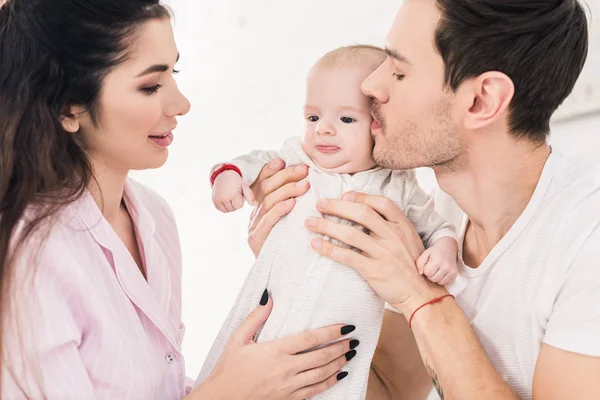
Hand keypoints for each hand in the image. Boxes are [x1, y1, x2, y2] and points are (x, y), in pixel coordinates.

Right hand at [197, 293, 357, 399]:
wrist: (222, 399)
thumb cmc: (228, 368)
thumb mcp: (238, 339)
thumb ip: (255, 317)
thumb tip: (268, 296)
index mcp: (274, 351)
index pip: (310, 339)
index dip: (331, 332)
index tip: (346, 326)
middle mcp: (285, 369)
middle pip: (321, 356)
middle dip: (340, 347)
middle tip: (354, 340)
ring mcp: (288, 386)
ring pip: (321, 374)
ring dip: (339, 363)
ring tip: (351, 354)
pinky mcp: (288, 399)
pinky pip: (315, 391)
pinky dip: (330, 382)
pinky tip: (339, 375)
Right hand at [212, 170, 255, 211]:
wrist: (223, 174)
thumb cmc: (236, 181)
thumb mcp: (244, 186)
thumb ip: (250, 196)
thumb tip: (253, 204)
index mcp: (232, 194)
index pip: (239, 205)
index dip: (241, 200)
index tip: (239, 193)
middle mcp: (224, 197)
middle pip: (233, 209)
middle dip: (236, 203)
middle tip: (234, 194)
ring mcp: (218, 199)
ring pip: (227, 210)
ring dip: (231, 206)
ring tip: (231, 196)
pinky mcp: (214, 200)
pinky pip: (221, 209)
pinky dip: (225, 207)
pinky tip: (226, 200)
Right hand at [247, 159, 309, 256]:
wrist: (278, 277)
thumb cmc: (289, 247)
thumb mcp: (289, 223)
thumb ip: (291, 204)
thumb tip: (307, 181)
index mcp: (260, 208)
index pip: (262, 183)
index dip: (271, 170)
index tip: (283, 160)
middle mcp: (254, 215)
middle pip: (267, 188)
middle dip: (286, 176)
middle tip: (304, 170)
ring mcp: (253, 227)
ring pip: (268, 201)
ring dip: (288, 190)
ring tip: (304, 185)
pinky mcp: (256, 240)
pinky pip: (268, 221)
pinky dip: (280, 210)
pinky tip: (292, 203)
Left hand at [305, 192, 446, 315]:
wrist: (421, 294)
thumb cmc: (412, 266)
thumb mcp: (408, 239)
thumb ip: (391, 226)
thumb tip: (363, 213)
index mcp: (403, 225)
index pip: (381, 203)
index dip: (360, 196)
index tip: (344, 195)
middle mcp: (393, 236)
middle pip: (361, 213)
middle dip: (336, 206)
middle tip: (320, 204)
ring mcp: (383, 253)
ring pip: (349, 233)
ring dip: (326, 226)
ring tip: (310, 222)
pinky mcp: (373, 270)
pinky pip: (347, 256)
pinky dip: (329, 249)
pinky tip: (316, 244)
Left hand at [416, 237, 458, 285]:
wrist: (448, 247)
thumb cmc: (435, 251)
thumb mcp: (425, 254)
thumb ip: (420, 263)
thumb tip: (420, 273)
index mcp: (438, 260)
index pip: (427, 273)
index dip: (425, 270)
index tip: (428, 265)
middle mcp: (446, 266)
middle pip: (433, 279)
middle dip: (430, 275)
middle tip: (432, 268)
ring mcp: (452, 271)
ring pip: (440, 283)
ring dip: (436, 278)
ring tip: (436, 270)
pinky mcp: (455, 274)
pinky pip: (446, 283)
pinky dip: (443, 280)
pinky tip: (442, 273)